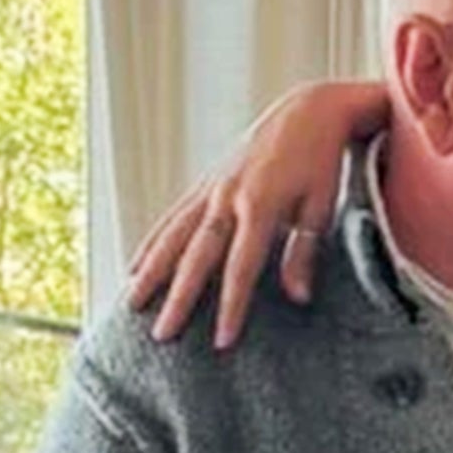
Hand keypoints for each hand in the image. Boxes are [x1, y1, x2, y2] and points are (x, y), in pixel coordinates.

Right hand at [125, 79, 386, 347]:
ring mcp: (211, 187)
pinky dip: (153, 242)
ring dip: (152, 270)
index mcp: (260, 204)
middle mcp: (227, 196)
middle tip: (161, 335)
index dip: (232, 305)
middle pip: (197, 254)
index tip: (223, 341)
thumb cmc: (321, 161)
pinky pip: (172, 217)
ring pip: (174, 234)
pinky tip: (135, 266)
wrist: (307, 110)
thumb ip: (303, 253)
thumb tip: (296, 298)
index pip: (242, 266)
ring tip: (131, 303)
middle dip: (179, 297)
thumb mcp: (321, 207)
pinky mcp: (205, 182)